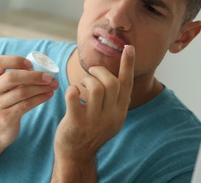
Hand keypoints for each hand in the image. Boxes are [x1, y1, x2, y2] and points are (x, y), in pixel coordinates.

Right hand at [0, 55, 58, 147]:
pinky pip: (26, 105)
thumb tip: (44, 56)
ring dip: (41, 88)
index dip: (15, 60)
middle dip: (34, 76)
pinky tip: (49, 95)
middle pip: (11, 77)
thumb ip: (20, 72)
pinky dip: (40, 98)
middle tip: (49, 77)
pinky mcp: (6, 117)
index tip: (30, 64)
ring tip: (54, 85)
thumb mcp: (5, 87)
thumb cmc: (5, 102)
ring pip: (22, 92)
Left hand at [54, 45, 134, 163]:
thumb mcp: (110, 118)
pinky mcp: (76, 122)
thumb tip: (114, 78)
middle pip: (111, 83)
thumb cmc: (91, 131)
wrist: (76, 154)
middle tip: (91, 72)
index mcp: (120, 112)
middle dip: (99, 72)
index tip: (129, 47)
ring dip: (86, 80)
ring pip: (95, 87)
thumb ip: (114, 101)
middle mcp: (111, 116)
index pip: (126, 84)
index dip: (128, 64)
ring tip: (81, 86)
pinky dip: (71, 89)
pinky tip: (71, 93)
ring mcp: (94, 120)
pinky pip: (74, 96)